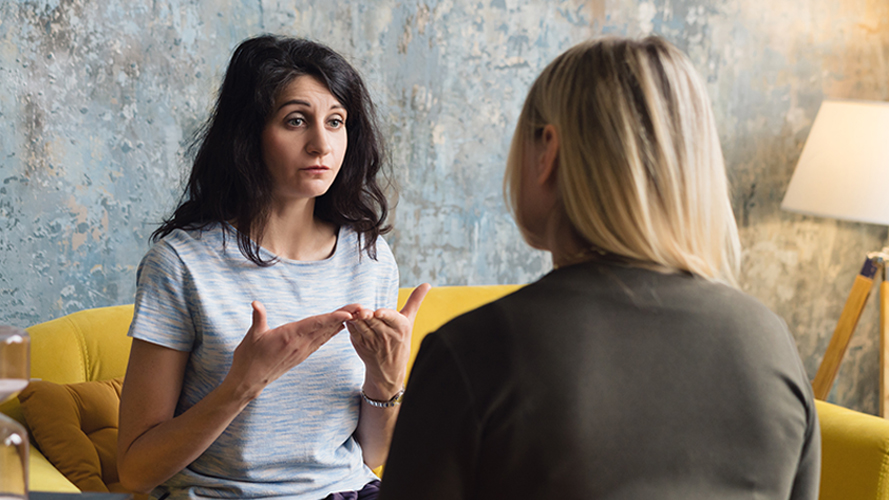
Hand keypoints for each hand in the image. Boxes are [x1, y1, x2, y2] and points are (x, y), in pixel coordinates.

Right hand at [225, 301, 353, 400]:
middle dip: (345, 316)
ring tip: (358, 313)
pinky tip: (342, 326)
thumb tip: (255, 303)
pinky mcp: (302, 354)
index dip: (332, 318)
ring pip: (326, 334)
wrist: (249, 381)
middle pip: (327, 327)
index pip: (315, 324)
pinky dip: (333, 332)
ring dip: (342, 323)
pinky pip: (321, 340)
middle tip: (362, 307)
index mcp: (289, 336)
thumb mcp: (252, 336)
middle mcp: (300, 344)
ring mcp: (303, 350)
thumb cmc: (248, 357)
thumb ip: (257, 318)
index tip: (348, 314)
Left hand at [345, 284, 430, 399]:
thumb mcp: (410, 321)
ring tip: (352, 311)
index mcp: (401, 328)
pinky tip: (348, 317)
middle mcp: (387, 336)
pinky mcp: (360, 345)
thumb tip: (427, 284)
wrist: (389, 369)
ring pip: (362, 327)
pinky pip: (353, 332)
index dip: (385, 315)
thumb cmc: (401, 340)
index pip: (393, 319)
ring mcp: (372, 342)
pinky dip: (350, 324)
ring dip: (356, 319)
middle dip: (367, 316)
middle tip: (361, 311)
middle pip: (374, 321)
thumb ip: (415, 301)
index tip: (378, 312)